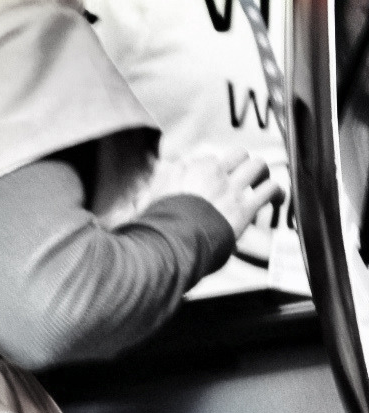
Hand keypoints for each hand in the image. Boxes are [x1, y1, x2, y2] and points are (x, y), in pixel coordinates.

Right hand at [145, 144, 284, 239]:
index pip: (207, 159)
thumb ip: (158, 181)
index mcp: (189, 169)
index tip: (212, 181)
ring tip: (261, 183)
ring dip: (260, 174)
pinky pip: (269, 190)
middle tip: (242, 177)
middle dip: (241, 165)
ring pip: (256, 166)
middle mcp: (213, 173)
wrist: (171, 244)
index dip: (212, 171)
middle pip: (236, 155)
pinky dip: (275, 193)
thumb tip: (157, 171)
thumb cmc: (158, 227)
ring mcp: (231, 189)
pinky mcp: (245, 207)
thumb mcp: (149, 198)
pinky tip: (275, 199)